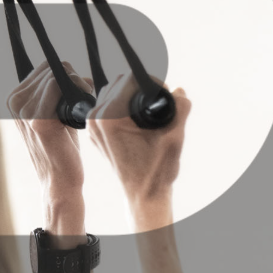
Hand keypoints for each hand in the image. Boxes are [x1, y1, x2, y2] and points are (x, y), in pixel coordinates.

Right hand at [8, 61, 91, 205]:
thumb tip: (80, 74)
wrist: (59, 180)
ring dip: (77, 83)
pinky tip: (83, 104)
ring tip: (85, 101)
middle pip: (50, 68)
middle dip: (72, 78)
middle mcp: (15, 102)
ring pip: (56, 74)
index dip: (66, 74)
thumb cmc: (61, 148)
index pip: (44, 68)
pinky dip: (76, 89)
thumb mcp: (53, 115)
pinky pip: (58, 85)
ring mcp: (24, 111)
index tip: (79, 89)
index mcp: (15, 99)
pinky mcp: (38, 120)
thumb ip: (57, 93)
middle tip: (85, 95)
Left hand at [87, 74, 190, 209]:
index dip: (152, 81)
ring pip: (113, 92)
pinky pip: (108, 107)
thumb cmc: (157, 171)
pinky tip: (137, 121)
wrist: (143, 195)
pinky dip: (123, 107)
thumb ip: (180, 108)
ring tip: (148, 114)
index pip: (129, 77)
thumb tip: (179, 90)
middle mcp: (96, 119)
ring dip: (132, 95)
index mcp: (109, 117)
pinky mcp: (95, 132)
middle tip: (158, 103)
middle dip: (141, 86)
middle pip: (119, 81)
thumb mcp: (174, 137)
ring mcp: (92, 127)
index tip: (164, 95)